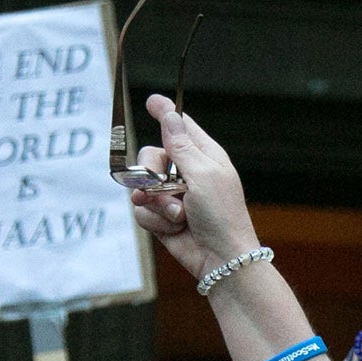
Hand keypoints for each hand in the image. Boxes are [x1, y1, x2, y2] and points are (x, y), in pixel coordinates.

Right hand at [126, 93, 260, 282]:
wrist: (220, 259)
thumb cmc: (221, 215)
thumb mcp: (203, 174)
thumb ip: (181, 145)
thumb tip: (170, 114)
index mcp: (204, 156)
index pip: (180, 126)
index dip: (165, 113)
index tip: (151, 101)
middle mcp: (187, 173)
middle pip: (150, 155)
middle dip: (150, 171)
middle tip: (164, 184)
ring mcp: (172, 195)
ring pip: (140, 185)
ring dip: (156, 202)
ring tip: (177, 215)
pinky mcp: (162, 217)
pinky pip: (141, 210)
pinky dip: (155, 221)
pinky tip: (174, 228)